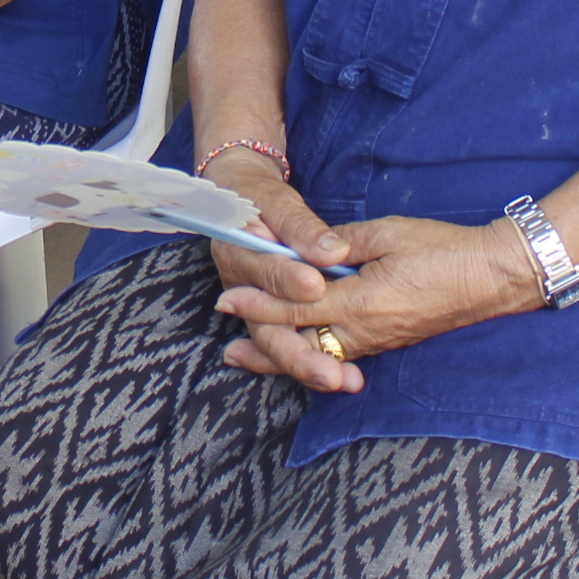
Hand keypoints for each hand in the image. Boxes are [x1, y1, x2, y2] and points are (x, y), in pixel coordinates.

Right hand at [199, 161, 348, 387]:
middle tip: (331, 372)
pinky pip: (291, 344)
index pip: (264, 272)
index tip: (317, 288)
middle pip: (265, 329)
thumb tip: (331, 250)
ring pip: (278, 345)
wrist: (239, 202)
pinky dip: (314, 361)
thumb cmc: (259, 197)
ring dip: (309, 366)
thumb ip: (301, 227)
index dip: (288, 281)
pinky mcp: (275, 318)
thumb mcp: (276, 200)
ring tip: (343, 381)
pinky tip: (342, 378)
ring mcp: (256, 310)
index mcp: (235, 253)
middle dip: (299, 353)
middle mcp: (241, 290)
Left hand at [216, 213, 526, 392]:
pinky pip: (344, 353)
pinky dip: (317, 355)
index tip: (228, 302)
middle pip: (303, 343)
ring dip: (286, 356)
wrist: (493, 277)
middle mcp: (367, 331)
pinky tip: (303, 352)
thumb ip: (342, 243)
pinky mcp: (390, 341)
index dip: (261, 305)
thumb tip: (308, 251)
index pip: (298, 307)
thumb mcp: (387, 234)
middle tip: (228, 352)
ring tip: (252, 359)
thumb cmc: (443, 250)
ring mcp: (380, 340)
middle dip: (264, 346)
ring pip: (322, 355)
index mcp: (362, 301)